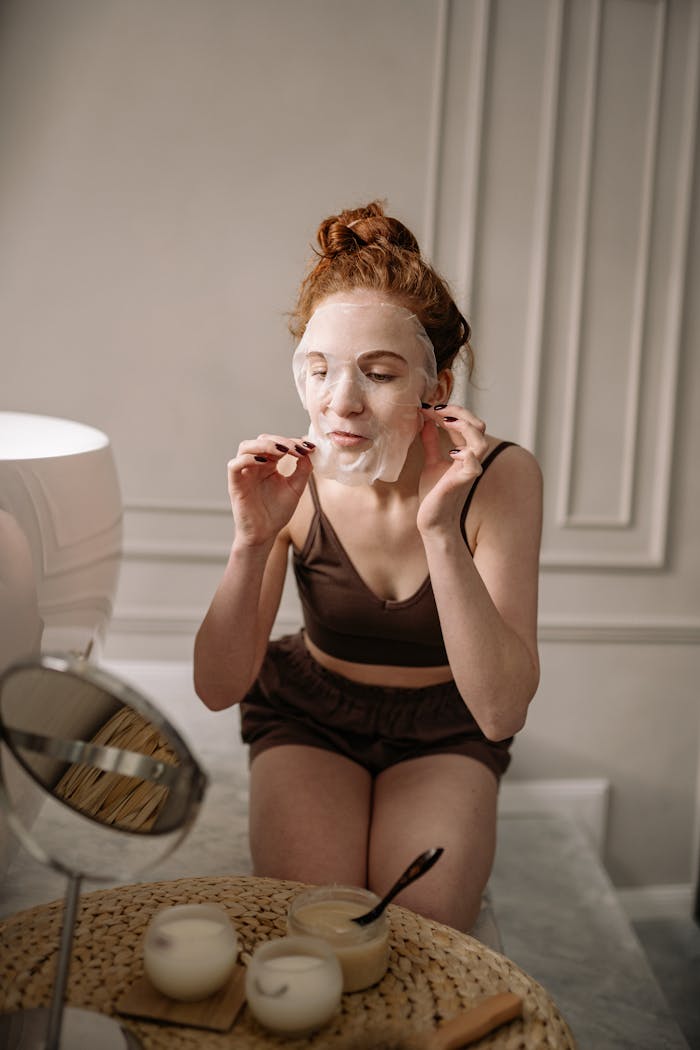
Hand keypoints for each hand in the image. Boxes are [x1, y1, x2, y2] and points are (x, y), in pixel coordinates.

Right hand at [228, 434, 314, 546]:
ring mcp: (244, 473)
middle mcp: (255, 465)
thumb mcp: (296, 488)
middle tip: (297, 449)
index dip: (293, 442)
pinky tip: (264, 463)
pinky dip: (248, 459)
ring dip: (264, 445)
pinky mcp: (235, 484)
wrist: (265, 534)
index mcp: (268, 464)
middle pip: (262, 440)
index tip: (309, 448)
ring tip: (282, 451)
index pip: (277, 443)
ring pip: (246, 447)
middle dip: (280, 441)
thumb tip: (309, 451)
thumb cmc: (277, 512)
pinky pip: (234, 465)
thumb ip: (303, 470)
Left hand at [416, 404, 488, 534]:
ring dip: (463, 427)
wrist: (433, 520)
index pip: (466, 423)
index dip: (450, 411)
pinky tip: (450, 452)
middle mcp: (470, 459)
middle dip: (459, 412)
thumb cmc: (434, 493)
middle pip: (478, 426)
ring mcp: (468, 470)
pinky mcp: (462, 483)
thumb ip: (432, 442)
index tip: (428, 407)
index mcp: (465, 452)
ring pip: (480, 442)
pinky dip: (465, 455)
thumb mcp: (431, 461)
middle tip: (436, 409)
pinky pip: (473, 466)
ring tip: (444, 422)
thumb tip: (426, 420)